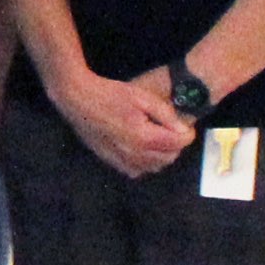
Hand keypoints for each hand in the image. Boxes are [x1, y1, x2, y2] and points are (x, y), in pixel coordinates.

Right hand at [59, 67, 196, 181]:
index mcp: (144, 136)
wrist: (77, 98)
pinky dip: (144, 164)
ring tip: (158, 139)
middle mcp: (134, 153)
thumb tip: (182, 130)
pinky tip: (140, 150)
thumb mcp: (142, 97)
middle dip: (176, 146)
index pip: (178, 143)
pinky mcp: (109, 160)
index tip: (186, 126)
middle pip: (168, 158)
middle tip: (172, 131)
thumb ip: (166, 114)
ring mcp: (120, 159)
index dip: (187, 135)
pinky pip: (135, 171)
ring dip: (161, 156)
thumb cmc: (109, 94)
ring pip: (153, 167)